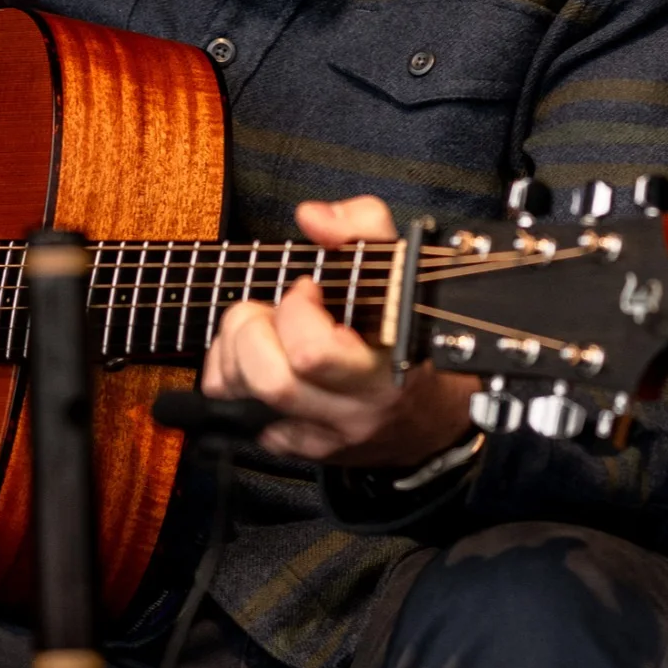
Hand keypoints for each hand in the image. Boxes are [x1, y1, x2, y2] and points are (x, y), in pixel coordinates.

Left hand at [199, 196, 476, 468]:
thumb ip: (363, 225)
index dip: (295, 311)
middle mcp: (357, 407)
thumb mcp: (401, 265)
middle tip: (266, 313)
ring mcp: (331, 433)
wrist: (432, 409)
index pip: (312, 352)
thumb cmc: (410, 329)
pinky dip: (240, 390)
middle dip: (250, 334)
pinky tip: (261, 365)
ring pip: (251, 403)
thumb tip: (313, 217)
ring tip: (256, 334)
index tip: (309, 290)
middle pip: (272, 381)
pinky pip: (250, 424)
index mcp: (385, 363)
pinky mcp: (310, 449)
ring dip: (234, 358)